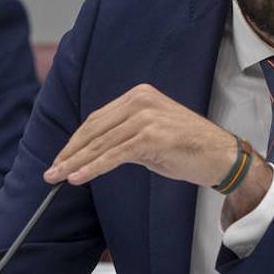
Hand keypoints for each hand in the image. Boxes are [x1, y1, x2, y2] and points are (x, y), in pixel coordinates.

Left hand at [43, 83, 240, 188]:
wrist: (222, 156)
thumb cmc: (189, 148)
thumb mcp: (152, 134)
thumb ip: (124, 135)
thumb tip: (93, 152)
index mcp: (139, 95)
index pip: (97, 119)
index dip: (76, 141)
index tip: (62, 158)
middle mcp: (141, 101)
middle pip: (94, 129)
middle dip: (70, 152)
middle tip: (52, 172)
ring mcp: (146, 118)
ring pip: (101, 144)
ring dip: (76, 163)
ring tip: (59, 177)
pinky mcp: (151, 137)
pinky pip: (114, 155)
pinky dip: (93, 168)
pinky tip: (78, 177)